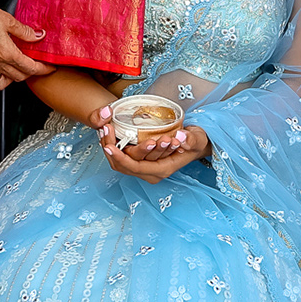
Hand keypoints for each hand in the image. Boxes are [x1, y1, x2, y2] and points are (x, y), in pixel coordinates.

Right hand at [0, 0, 55, 85]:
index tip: (50, 68)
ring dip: (11, 79)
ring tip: (16, 69)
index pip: (31, 68)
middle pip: (19, 77)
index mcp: (8, 53)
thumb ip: (24, 31)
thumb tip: (38, 35)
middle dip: (30, 73)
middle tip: (35, 65)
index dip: (43, 69)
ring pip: (1, 83)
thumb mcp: (8, 20)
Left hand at [93, 106, 209, 183]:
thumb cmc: (196, 142)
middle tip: (103, 129)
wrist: (196, 145)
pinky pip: (123, 158)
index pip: (135, 168)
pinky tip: (109, 132)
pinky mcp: (141, 161)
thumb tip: (180, 137)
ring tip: (103, 128)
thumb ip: (191, 139)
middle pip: (123, 167)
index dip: (120, 158)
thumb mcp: (197, 139)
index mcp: (162, 170)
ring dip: (110, 147)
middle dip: (110, 150)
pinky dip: (114, 147)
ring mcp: (145, 169)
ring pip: (120, 163)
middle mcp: (151, 173)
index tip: (109, 145)